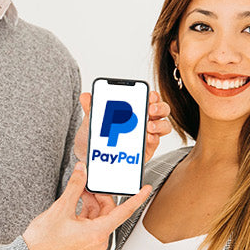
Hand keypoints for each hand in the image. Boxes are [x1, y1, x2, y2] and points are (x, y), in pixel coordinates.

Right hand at [22, 165, 152, 249]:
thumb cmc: (44, 239)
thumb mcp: (61, 207)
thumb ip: (75, 186)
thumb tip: (82, 170)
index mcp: (97, 233)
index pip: (123, 212)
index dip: (136, 199)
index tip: (146, 189)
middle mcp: (98, 239)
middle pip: (109, 211)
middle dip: (99, 195)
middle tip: (88, 182)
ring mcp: (92, 242)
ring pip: (99, 215)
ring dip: (91, 201)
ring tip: (78, 190)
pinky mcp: (85, 242)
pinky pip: (92, 222)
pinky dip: (86, 210)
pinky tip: (76, 200)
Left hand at [70, 92, 172, 217]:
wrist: (92, 154)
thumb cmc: (99, 133)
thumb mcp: (94, 118)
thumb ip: (91, 107)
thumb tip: (85, 96)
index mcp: (135, 108)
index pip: (150, 98)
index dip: (153, 95)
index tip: (150, 95)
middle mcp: (145, 119)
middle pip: (162, 110)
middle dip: (159, 107)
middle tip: (150, 109)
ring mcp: (148, 134)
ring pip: (163, 126)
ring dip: (159, 125)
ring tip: (149, 126)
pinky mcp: (147, 149)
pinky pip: (156, 143)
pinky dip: (154, 139)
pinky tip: (147, 138)